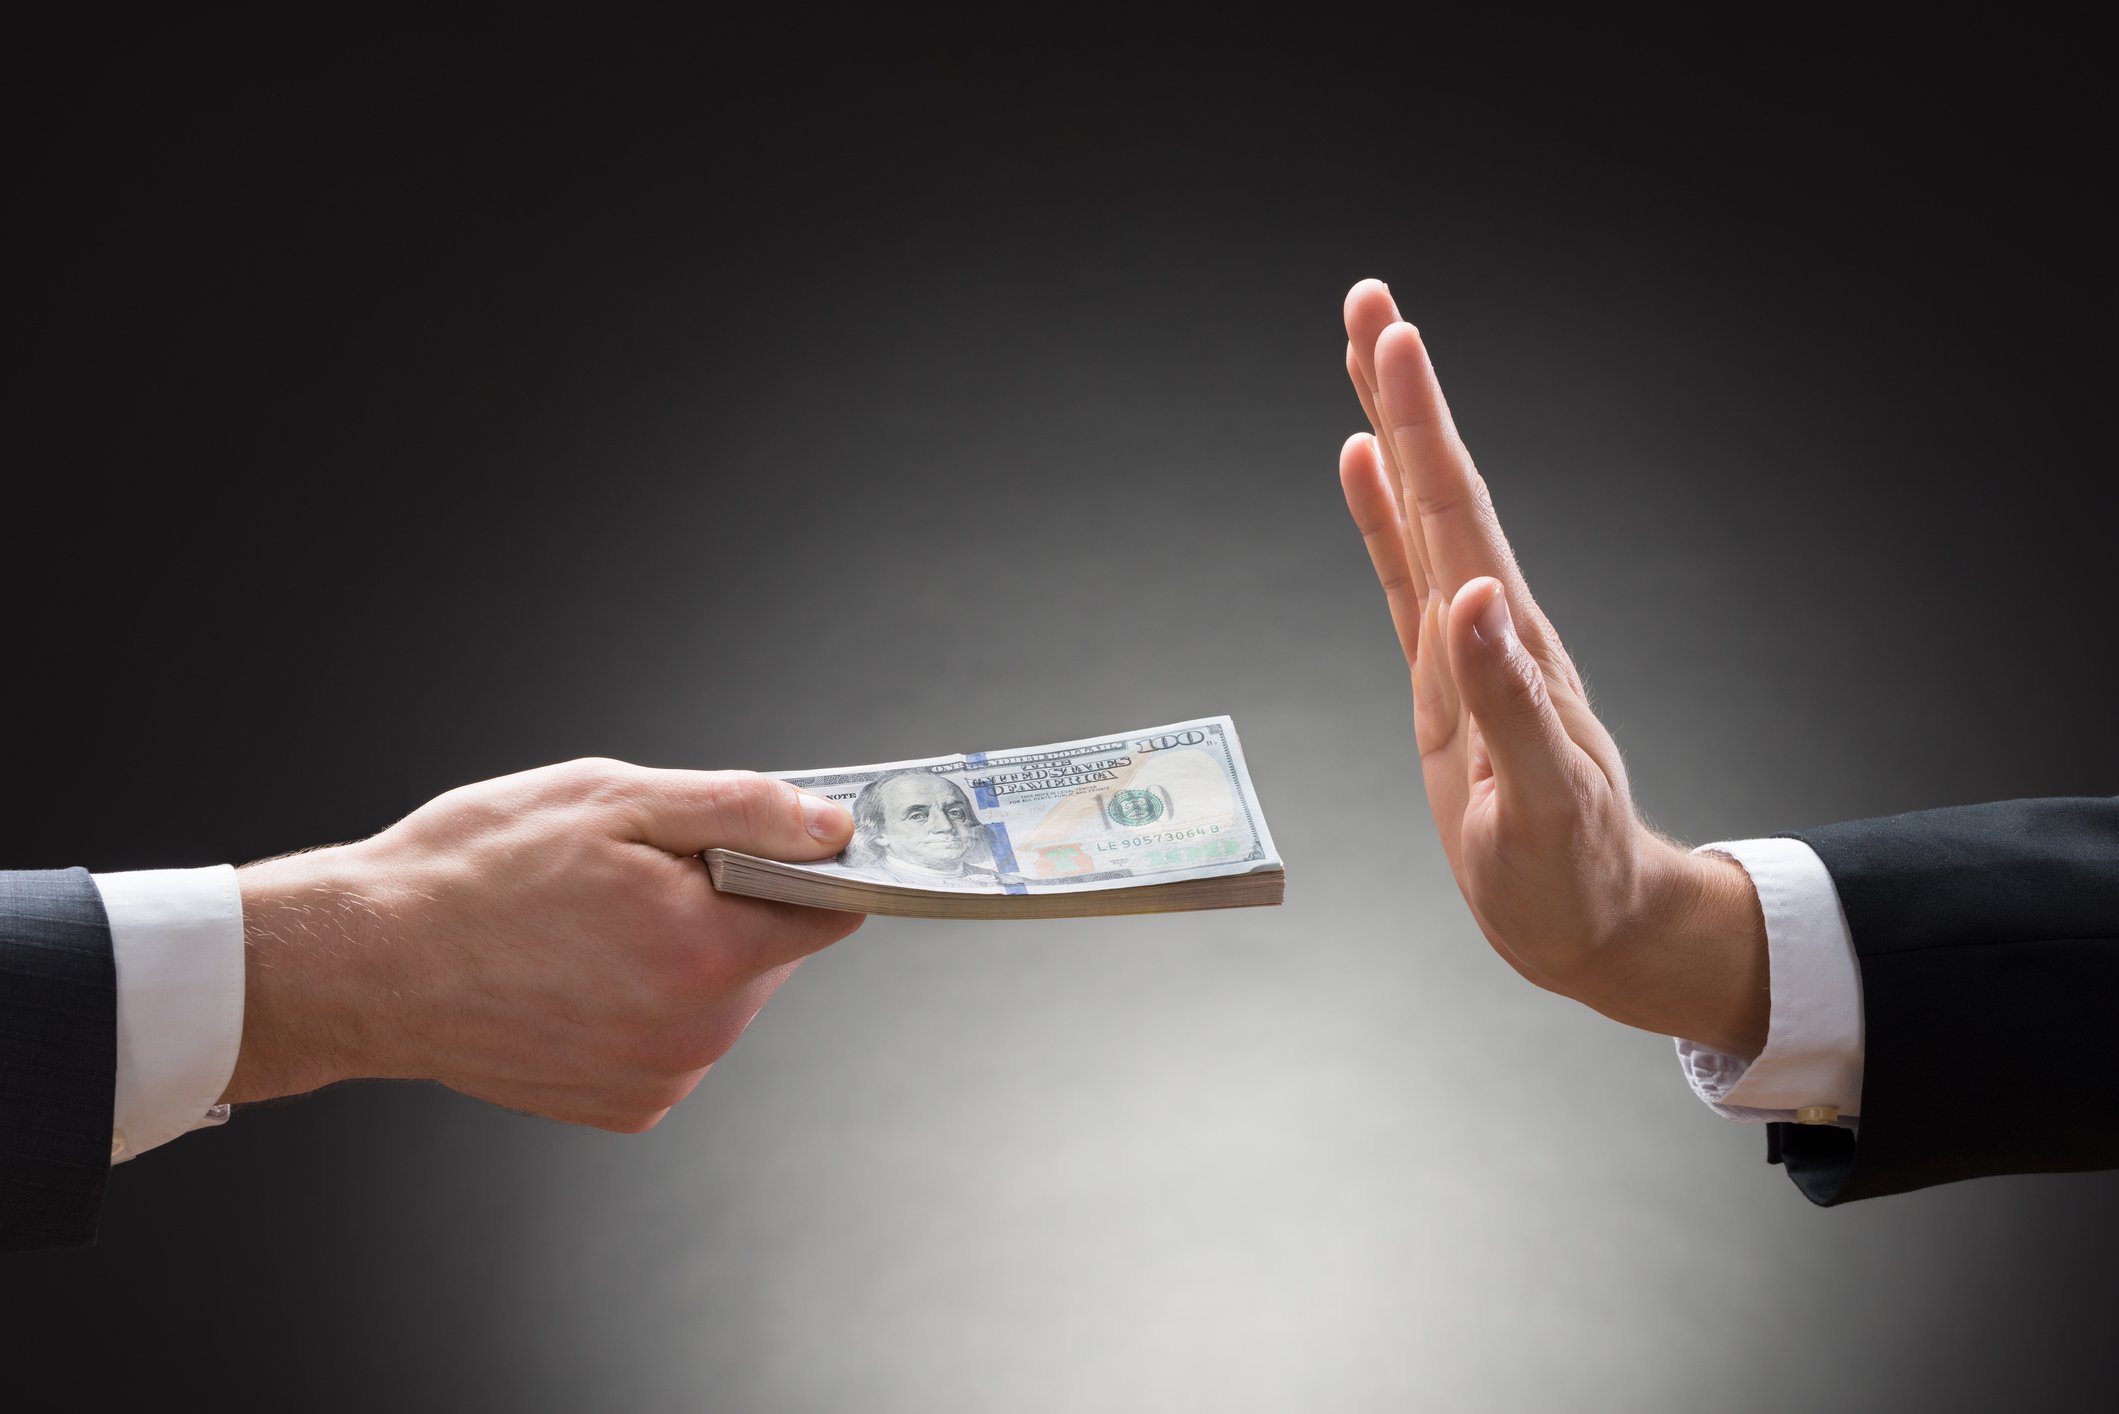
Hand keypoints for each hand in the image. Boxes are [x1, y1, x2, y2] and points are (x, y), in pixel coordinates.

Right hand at [222, 758, 864, 1129]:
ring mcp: (663, 1076)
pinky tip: (583, 970)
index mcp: (708, 951)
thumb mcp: (616, 800)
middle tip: (640, 871)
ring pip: (725, 995)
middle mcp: (698, 1031)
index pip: (831, 908)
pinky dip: (650, 1001)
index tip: (771, 842)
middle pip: (773, 951)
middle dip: (731, 903)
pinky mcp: (628, 1105)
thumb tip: (831, 824)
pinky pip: (677, 1037)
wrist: (367, 961)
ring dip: (688, 952)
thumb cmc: (474, 871)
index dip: (808, 864)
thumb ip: (743, 811)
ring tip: (597, 921)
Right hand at [1338, 279, 1767, 1054]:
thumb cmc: (1569, 876)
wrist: (1592, 922)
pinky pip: (1405, 579)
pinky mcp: (1446, 682)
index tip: (1391, 342)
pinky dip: (1382, 519)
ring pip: (1422, 518)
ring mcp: (1466, 649)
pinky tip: (1362, 471)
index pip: (1455, 513)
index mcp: (1505, 645)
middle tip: (1369, 305)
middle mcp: (1487, 627)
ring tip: (1364, 357)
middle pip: (1439, 489)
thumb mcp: (1541, 804)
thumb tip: (1472, 601)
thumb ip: (1508, 701)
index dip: (1418, 428)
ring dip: (1394, 437)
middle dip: (1403, 396)